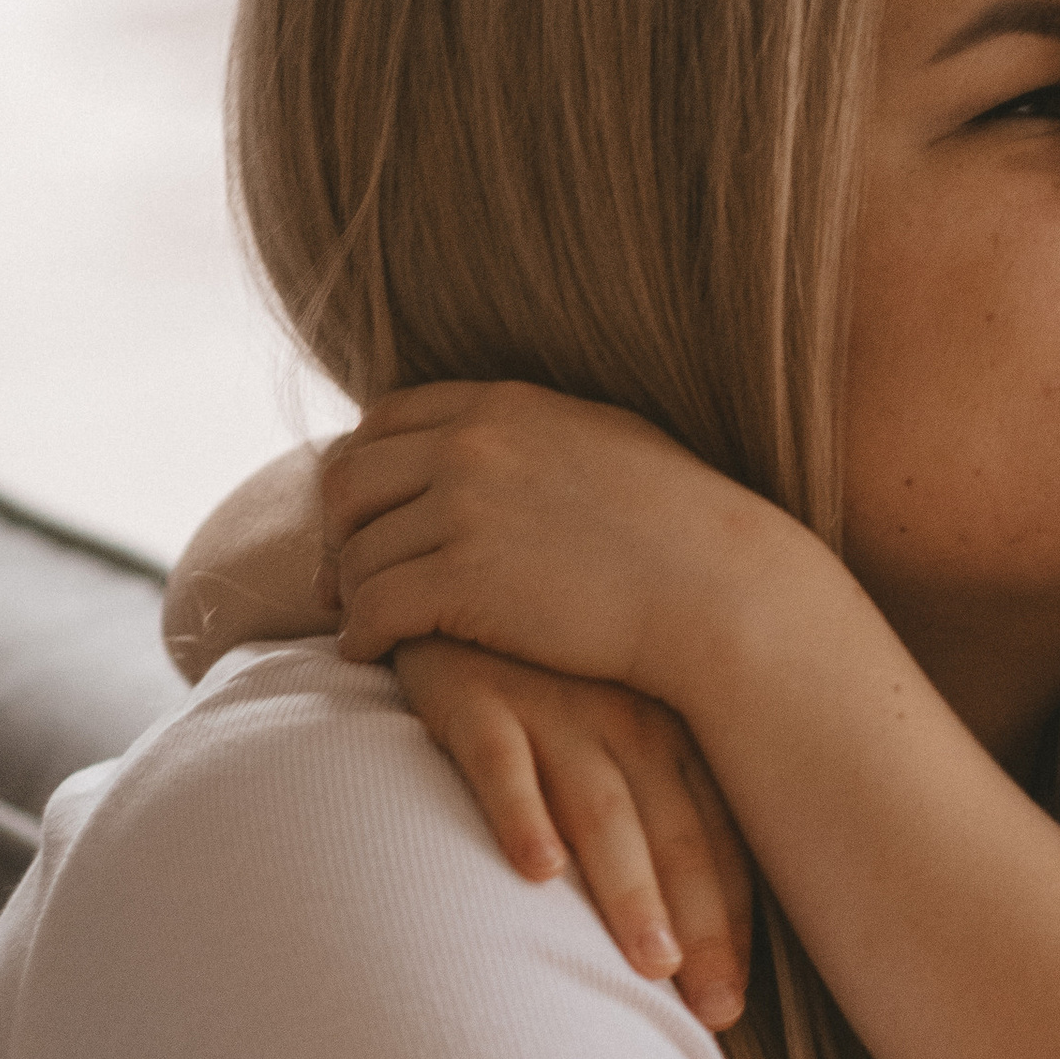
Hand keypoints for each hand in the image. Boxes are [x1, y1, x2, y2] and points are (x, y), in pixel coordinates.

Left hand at [322, 385, 792, 700]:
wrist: (720, 592)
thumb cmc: (683, 530)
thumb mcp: (607, 443)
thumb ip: (537, 433)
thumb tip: (500, 433)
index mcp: (503, 405)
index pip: (385, 421)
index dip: (363, 470)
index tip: (366, 515)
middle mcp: (470, 445)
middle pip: (350, 479)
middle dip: (339, 531)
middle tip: (342, 576)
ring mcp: (462, 511)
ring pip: (359, 550)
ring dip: (351, 591)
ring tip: (364, 623)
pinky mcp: (462, 582)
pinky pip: (375, 606)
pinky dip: (361, 633)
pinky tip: (370, 653)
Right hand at [395, 637, 755, 1030]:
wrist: (454, 585)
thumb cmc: (537, 675)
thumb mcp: (610, 724)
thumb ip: (649, 807)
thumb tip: (681, 928)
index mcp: (666, 729)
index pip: (714, 835)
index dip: (727, 921)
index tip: (732, 1003)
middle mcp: (619, 717)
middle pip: (671, 834)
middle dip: (695, 926)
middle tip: (712, 1008)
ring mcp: (548, 704)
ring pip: (600, 807)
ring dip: (627, 889)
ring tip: (649, 965)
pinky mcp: (472, 692)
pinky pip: (498, 758)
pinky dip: (520, 813)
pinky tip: (539, 871)